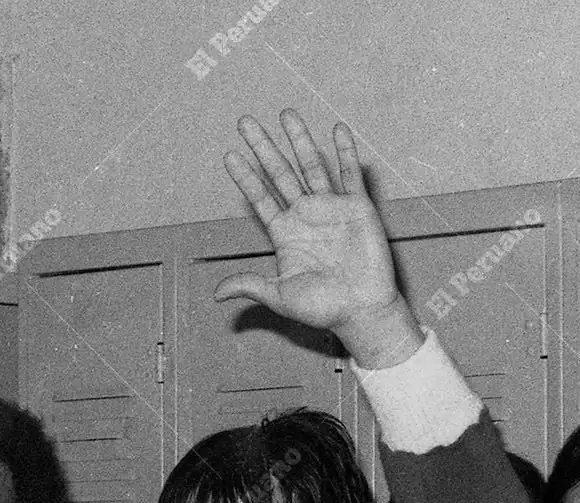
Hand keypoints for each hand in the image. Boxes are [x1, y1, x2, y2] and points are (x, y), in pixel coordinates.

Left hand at [217, 111, 419, 367]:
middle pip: (280, 173)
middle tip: (245, 122)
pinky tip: (337, 130)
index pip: (261, 198)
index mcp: (286, 234)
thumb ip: (250, 286)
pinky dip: (346, 152)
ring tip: (286, 114)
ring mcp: (332, 209)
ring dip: (299, 140)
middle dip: (263, 147)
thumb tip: (216, 294)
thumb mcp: (281, 297)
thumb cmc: (324, 308)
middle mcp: (306, 215)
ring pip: (312, 166)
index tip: (230, 155)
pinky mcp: (358, 208)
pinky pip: (351, 175)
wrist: (363, 311)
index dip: (245, 178)